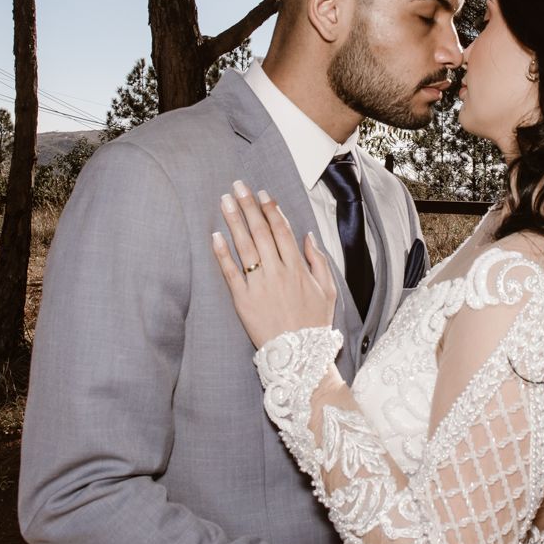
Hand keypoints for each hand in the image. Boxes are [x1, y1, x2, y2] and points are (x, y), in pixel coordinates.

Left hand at [212, 180, 337, 348]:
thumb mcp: (328, 291)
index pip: (282, 230)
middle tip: (238, 186)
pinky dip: (222, 254)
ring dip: (235, 221)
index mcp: (298, 267)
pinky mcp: (243, 301)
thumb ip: (319, 261)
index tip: (262, 193)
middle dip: (249, 206)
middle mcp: (278, 272)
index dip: (271, 209)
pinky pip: (230, 273)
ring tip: (225, 201)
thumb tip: (309, 236)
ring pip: (245, 247)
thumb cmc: (314, 324)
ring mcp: (259, 286)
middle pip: (261, 231)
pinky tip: (215, 236)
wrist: (299, 357)